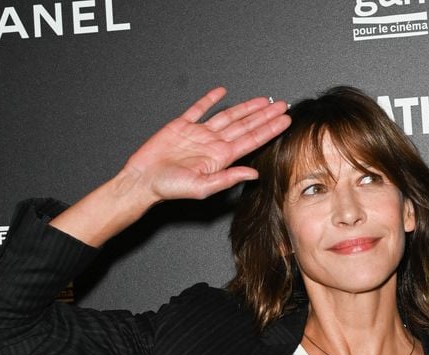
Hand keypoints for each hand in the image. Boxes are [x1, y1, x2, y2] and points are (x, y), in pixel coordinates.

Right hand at [122, 87, 290, 203]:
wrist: (144, 180)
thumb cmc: (170, 188)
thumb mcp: (203, 187)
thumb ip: (228, 179)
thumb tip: (253, 174)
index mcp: (220, 158)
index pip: (251, 140)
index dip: (269, 130)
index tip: (284, 121)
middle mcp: (213, 144)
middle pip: (244, 126)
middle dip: (264, 115)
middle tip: (282, 105)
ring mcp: (199, 134)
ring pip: (227, 116)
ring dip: (245, 107)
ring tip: (263, 100)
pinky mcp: (182, 125)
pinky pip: (199, 109)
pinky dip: (210, 99)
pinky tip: (222, 92)